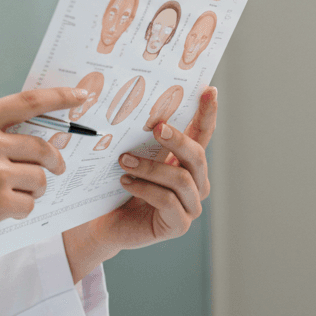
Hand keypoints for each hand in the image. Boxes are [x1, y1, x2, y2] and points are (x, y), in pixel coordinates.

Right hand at [0, 87, 80, 294]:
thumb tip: (36, 136)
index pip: (29, 102)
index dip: (60, 98)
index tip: (81, 96)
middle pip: (43, 147)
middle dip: (55, 161)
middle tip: (56, 168)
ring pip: (40, 179)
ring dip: (33, 190)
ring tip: (10, 194)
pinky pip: (29, 204)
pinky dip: (19, 210)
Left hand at [63, 87, 216, 282]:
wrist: (106, 222)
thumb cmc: (121, 185)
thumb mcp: (134, 157)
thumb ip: (144, 139)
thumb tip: (137, 105)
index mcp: (187, 162)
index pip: (203, 134)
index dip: (208, 113)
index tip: (209, 90)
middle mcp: (195, 182)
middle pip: (196, 156)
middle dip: (177, 140)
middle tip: (156, 127)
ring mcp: (190, 205)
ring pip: (180, 179)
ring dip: (150, 168)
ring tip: (123, 161)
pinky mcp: (179, 224)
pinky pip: (167, 201)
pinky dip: (145, 189)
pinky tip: (125, 182)